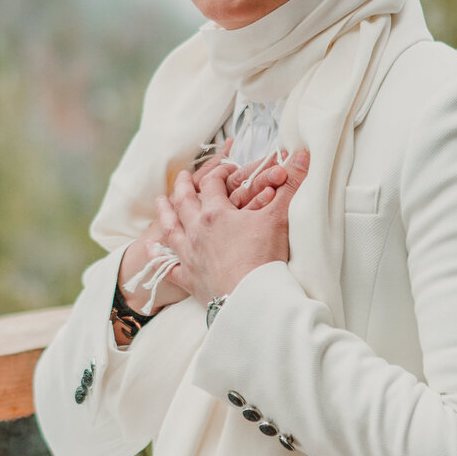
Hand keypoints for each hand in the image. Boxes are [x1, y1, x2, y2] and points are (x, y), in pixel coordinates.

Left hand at [155, 151, 310, 307]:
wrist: (251, 299)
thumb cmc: (264, 258)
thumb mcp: (279, 217)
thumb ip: (291, 185)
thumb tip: (304, 156)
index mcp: (216, 213)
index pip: (211, 184)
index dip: (219, 173)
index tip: (227, 170)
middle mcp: (196, 231)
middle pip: (184, 202)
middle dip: (183, 186)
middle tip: (180, 177)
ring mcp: (189, 255)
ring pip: (171, 229)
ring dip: (165, 213)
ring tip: (160, 201)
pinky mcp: (189, 279)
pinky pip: (169, 266)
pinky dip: (160, 257)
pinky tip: (153, 251)